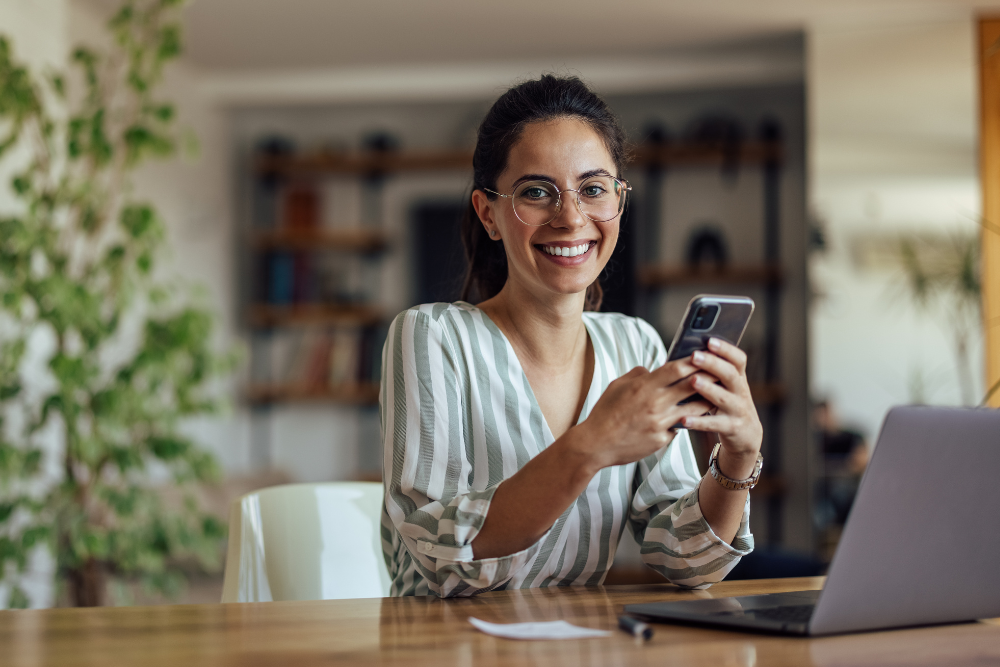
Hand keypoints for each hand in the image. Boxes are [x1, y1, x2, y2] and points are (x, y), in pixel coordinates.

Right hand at [572, 358, 714, 470]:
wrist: (595, 444)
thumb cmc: (605, 412)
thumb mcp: (617, 385)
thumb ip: (638, 375)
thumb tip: (653, 370)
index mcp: (644, 387)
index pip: (676, 368)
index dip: (694, 361)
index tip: (706, 356)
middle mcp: (655, 404)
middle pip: (692, 386)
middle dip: (709, 377)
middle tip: (720, 372)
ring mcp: (660, 423)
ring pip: (694, 409)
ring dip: (707, 400)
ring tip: (716, 394)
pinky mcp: (662, 439)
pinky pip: (680, 427)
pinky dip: (687, 420)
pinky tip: (694, 417)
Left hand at [681, 337, 762, 476]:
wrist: (746, 436)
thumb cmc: (726, 405)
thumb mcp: (724, 387)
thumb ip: (712, 373)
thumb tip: (687, 355)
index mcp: (738, 378)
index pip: (738, 359)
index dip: (726, 349)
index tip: (710, 340)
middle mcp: (740, 392)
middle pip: (729, 375)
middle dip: (712, 364)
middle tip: (694, 356)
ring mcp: (737, 410)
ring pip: (723, 398)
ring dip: (708, 388)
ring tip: (692, 381)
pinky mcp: (731, 428)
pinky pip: (714, 424)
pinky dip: (699, 422)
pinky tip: (684, 418)